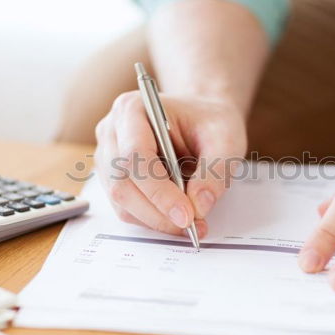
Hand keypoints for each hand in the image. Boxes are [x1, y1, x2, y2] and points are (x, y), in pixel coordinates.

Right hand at [96, 90, 245, 236]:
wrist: (202, 118)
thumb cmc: (209, 121)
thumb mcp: (226, 139)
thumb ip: (215, 171)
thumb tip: (199, 206)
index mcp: (133, 109)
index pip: (135, 156)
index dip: (159, 191)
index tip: (187, 215)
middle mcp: (112, 132)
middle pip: (122, 184)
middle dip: (158, 212)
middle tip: (193, 225)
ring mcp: (108, 156)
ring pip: (122, 202)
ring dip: (156, 219)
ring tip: (192, 222)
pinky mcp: (113, 177)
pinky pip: (126, 208)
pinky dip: (152, 218)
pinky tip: (177, 216)